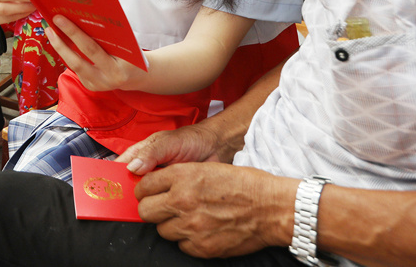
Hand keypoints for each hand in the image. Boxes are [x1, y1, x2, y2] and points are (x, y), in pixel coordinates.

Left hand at [46, 15, 144, 91]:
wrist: (135, 75)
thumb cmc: (130, 53)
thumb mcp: (125, 44)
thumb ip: (109, 35)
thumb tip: (83, 15)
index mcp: (118, 69)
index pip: (92, 50)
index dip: (75, 34)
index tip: (61, 18)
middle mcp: (106, 80)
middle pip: (77, 61)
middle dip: (61, 42)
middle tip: (51, 23)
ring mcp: (96, 85)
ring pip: (73, 65)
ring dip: (60, 47)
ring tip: (50, 30)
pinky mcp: (89, 86)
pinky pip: (75, 67)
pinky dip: (66, 52)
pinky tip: (59, 39)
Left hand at [136, 163, 294, 258]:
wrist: (271, 207)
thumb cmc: (243, 184)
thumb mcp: (206, 169)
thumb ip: (178, 177)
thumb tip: (156, 186)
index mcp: (182, 176)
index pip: (144, 186)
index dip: (144, 190)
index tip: (147, 194)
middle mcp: (182, 200)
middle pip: (145, 211)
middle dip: (151, 210)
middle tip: (162, 209)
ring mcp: (191, 226)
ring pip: (161, 231)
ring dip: (171, 226)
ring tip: (188, 219)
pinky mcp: (201, 247)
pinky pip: (180, 246)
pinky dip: (187, 240)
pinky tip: (202, 231)